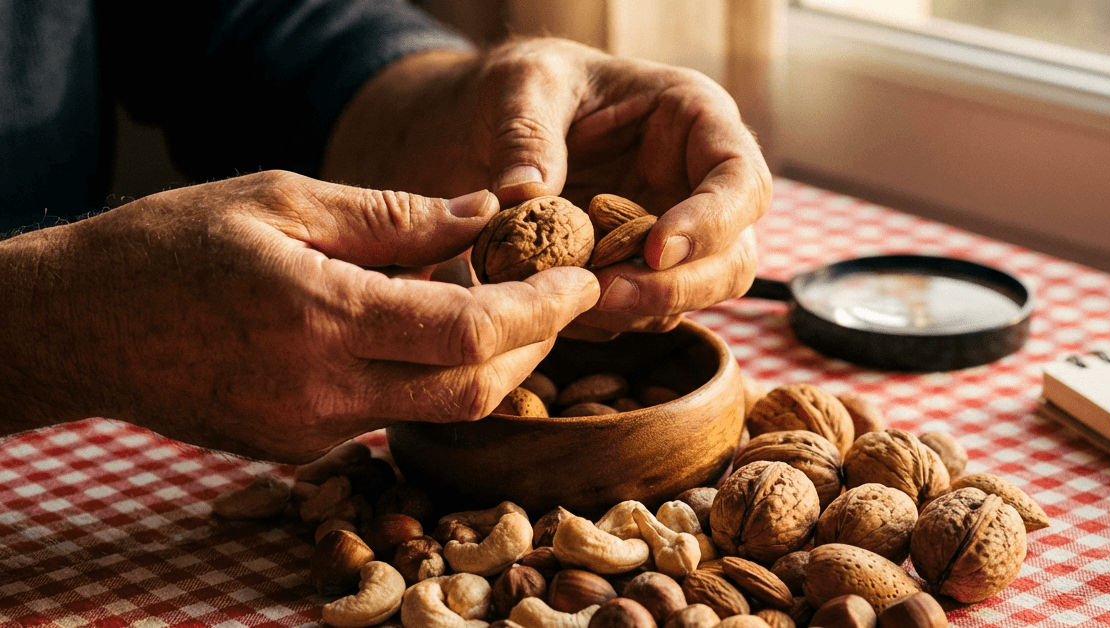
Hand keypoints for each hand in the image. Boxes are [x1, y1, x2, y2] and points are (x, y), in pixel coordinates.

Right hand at [0, 171, 598, 461]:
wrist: (82, 324)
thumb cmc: (174, 244)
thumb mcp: (283, 200)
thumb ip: (393, 215)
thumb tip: (485, 214)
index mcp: (321, 317)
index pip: (470, 331)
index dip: (540, 309)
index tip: (581, 279)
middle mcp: (322, 391)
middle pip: (473, 390)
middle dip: (534, 345)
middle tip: (561, 296)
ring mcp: (309, 432)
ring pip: (439, 411)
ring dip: (489, 366)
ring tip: (508, 309)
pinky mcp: (297, 450)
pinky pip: (390, 416)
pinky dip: (428, 378)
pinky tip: (428, 334)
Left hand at [322, 39, 767, 336]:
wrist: (495, 122)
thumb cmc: (527, 86)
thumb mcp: (522, 88)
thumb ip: (527, 136)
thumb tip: (524, 193)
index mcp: (696, 120)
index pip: (741, 181)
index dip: (711, 223)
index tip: (656, 250)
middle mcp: (699, 183)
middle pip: (733, 258)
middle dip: (674, 287)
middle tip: (603, 295)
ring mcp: (674, 233)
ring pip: (693, 296)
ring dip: (636, 310)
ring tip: (567, 299)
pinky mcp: (639, 271)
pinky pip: (644, 313)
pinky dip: (606, 319)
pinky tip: (556, 303)